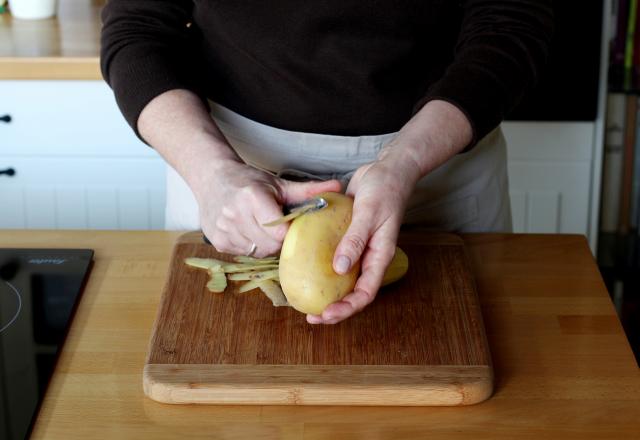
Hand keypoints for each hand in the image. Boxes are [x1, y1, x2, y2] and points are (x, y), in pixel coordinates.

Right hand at [196, 159, 340, 256]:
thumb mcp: (278, 183)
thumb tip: (338, 187)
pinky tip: (250, 232)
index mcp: (252, 197)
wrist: (212, 178)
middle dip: (279, 241)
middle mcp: (234, 214)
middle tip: (279, 229)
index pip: (279, 231)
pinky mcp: (217, 241)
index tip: (291, 226)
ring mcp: (223, 229)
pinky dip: (251, 247)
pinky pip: (243, 253)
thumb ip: (308, 190)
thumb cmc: (249, 181)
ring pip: (257, 252)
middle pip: (269, 245)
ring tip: (263, 228)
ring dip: (265, 245)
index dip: (289, 232)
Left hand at [306, 154, 419, 323]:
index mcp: (380, 256)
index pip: (366, 292)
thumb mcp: (368, 213)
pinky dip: (322, 269)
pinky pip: (335, 259)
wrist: (386, 170)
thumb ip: (355, 240)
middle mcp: (369, 257)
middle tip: (312, 317)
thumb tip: (339, 269)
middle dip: (335, 309)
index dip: (347, 308)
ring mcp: (359, 249)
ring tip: (306, 301)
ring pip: (344, 280)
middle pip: (354, 292)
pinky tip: (304, 271)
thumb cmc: (384, 189)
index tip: (327, 314)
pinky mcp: (348, 238)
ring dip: (328, 293)